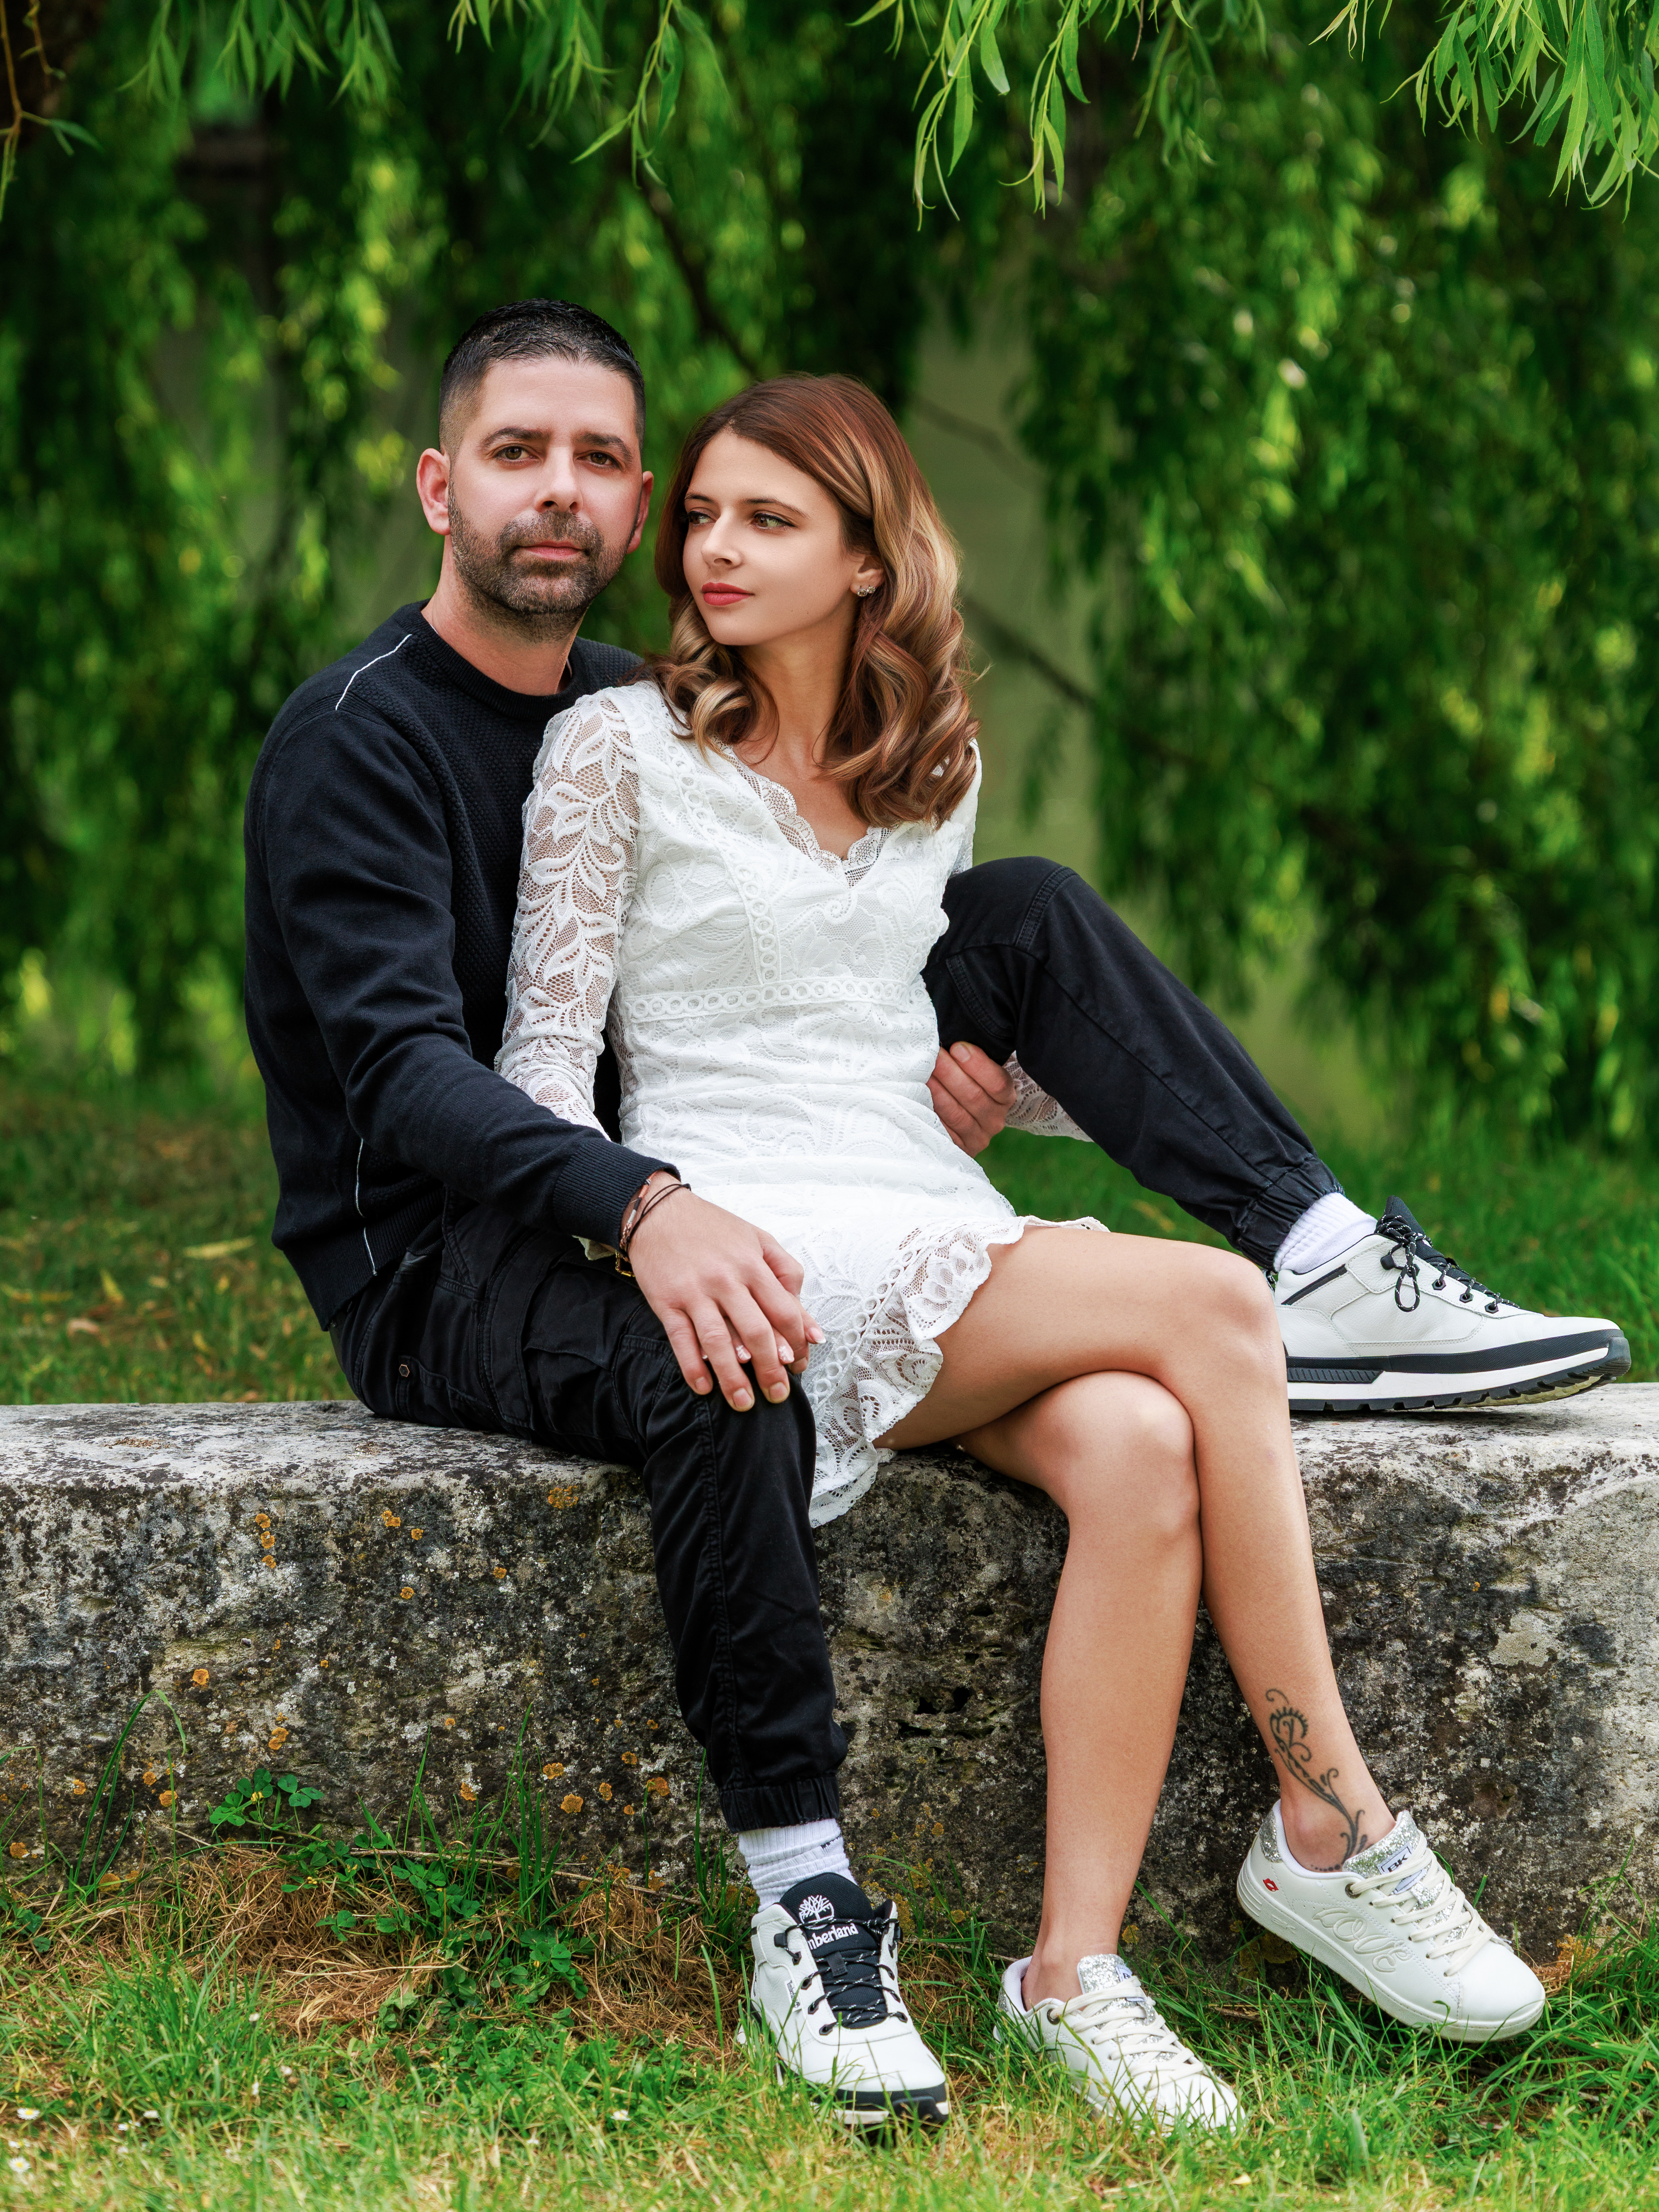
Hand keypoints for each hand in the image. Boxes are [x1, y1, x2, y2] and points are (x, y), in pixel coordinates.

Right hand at [626, 1178, 824, 1410]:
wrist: (659, 1212)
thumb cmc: (713, 1229)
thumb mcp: (759, 1240)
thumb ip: (788, 1276)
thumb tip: (811, 1325)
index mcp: (753, 1265)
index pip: (785, 1312)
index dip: (796, 1343)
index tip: (800, 1365)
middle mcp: (726, 1280)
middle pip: (757, 1333)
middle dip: (771, 1369)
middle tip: (778, 1394)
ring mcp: (695, 1292)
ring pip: (719, 1342)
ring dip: (733, 1378)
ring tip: (743, 1403)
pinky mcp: (667, 1302)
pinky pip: (681, 1340)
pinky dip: (693, 1367)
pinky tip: (704, 1388)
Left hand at [928, 1040, 1015, 1155]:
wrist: (959, 1115)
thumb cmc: (964, 1080)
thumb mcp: (974, 1068)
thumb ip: (968, 1055)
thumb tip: (951, 1037)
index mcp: (1005, 1096)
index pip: (997, 1082)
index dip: (977, 1064)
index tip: (956, 1046)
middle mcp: (995, 1119)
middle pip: (974, 1097)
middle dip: (950, 1073)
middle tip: (933, 1055)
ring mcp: (978, 1137)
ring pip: (958, 1115)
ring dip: (938, 1092)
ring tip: (923, 1074)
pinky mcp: (959, 1149)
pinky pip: (944, 1132)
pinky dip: (931, 1114)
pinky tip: (918, 1098)